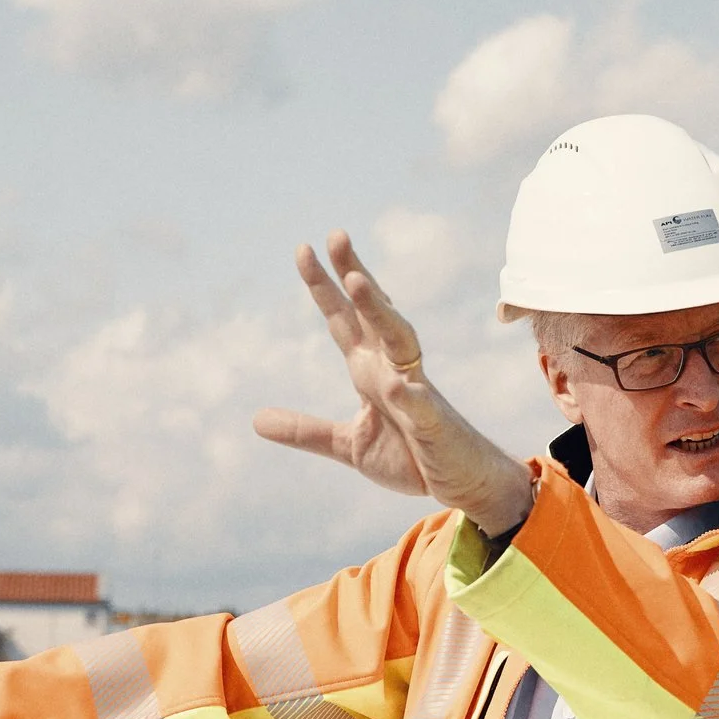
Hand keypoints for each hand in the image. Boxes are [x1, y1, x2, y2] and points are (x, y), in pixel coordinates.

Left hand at [254, 230, 535, 536]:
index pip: (343, 320)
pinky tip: (397, 385)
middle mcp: (393, 370)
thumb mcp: (348, 445)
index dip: (324, 286)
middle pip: (373, 314)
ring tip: (358, 283)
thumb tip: (256, 420)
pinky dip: (411, 396)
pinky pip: (421, 406)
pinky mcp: (435, 425)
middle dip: (355, 275)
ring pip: (400, 342)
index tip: (304, 249)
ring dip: (380, 313)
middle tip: (335, 236)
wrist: (462, 483)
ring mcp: (417, 393)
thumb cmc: (412, 457)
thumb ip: (305, 430)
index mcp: (369, 372)